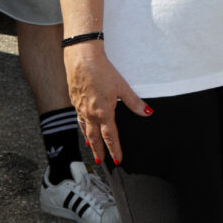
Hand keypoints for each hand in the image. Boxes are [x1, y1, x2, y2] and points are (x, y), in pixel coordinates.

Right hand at [64, 42, 150, 164]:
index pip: (110, 136)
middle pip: (95, 137)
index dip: (114, 149)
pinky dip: (81, 127)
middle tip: (101, 162)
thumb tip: (147, 112)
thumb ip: (134, 102)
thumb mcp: (122, 87)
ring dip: (89, 141)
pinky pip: (78, 119)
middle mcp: (90, 114)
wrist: (81, 60)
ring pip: (84, 130)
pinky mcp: (75, 101)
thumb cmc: (102, 71)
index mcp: (103, 112)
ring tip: (91, 149)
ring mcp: (80, 108)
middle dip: (99, 151)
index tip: (117, 160)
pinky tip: (83, 127)